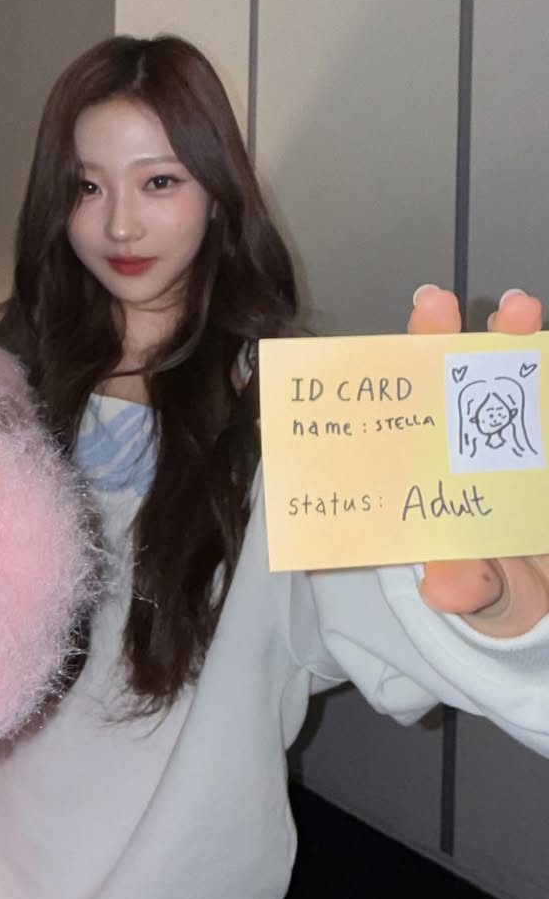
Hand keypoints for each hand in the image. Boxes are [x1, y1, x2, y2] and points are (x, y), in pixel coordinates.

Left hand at [410, 285, 547, 637]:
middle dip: (438, 335)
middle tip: (434, 304)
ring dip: (512, 334)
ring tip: (518, 308)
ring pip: (509, 372)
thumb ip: (468, 588)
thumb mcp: (482, 595)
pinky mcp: (545, 430)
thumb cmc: (498, 584)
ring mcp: (515, 433)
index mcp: (430, 472)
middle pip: (445, 380)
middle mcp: (465, 441)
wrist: (547, 590)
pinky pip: (545, 394)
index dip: (386, 384)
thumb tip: (445, 590)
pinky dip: (545, 367)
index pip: (401, 416)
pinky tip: (546, 348)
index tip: (366, 362)